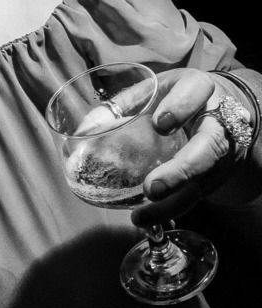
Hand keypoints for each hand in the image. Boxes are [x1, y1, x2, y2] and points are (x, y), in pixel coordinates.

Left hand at [133, 68, 258, 225]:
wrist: (220, 109)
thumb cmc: (177, 97)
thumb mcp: (154, 89)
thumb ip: (123, 105)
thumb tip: (86, 128)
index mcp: (198, 89)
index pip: (196, 91)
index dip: (182, 106)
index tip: (161, 124)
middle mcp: (217, 121)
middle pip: (210, 146)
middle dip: (182, 170)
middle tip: (153, 188)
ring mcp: (221, 152)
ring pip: (205, 179)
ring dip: (174, 202)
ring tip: (142, 216)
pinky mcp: (216, 175)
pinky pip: (197, 195)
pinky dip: (172, 209)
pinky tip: (148, 219)